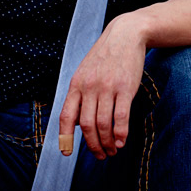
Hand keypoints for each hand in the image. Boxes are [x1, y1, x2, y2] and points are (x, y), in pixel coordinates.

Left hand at [58, 13, 146, 159]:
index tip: (67, 153)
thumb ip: (80, 93)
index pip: (66, 115)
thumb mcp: (85, 71)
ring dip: (107, 143)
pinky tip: (122, 141)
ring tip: (112, 150)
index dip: (65, 137)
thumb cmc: (105, 55)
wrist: (125, 34)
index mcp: (76, 84)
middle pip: (87, 125)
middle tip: (100, 155)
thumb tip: (78, 121)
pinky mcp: (125, 88)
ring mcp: (107, 87)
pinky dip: (121, 133)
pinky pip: (121, 117)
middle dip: (92, 146)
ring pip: (103, 124)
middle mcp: (89, 87)